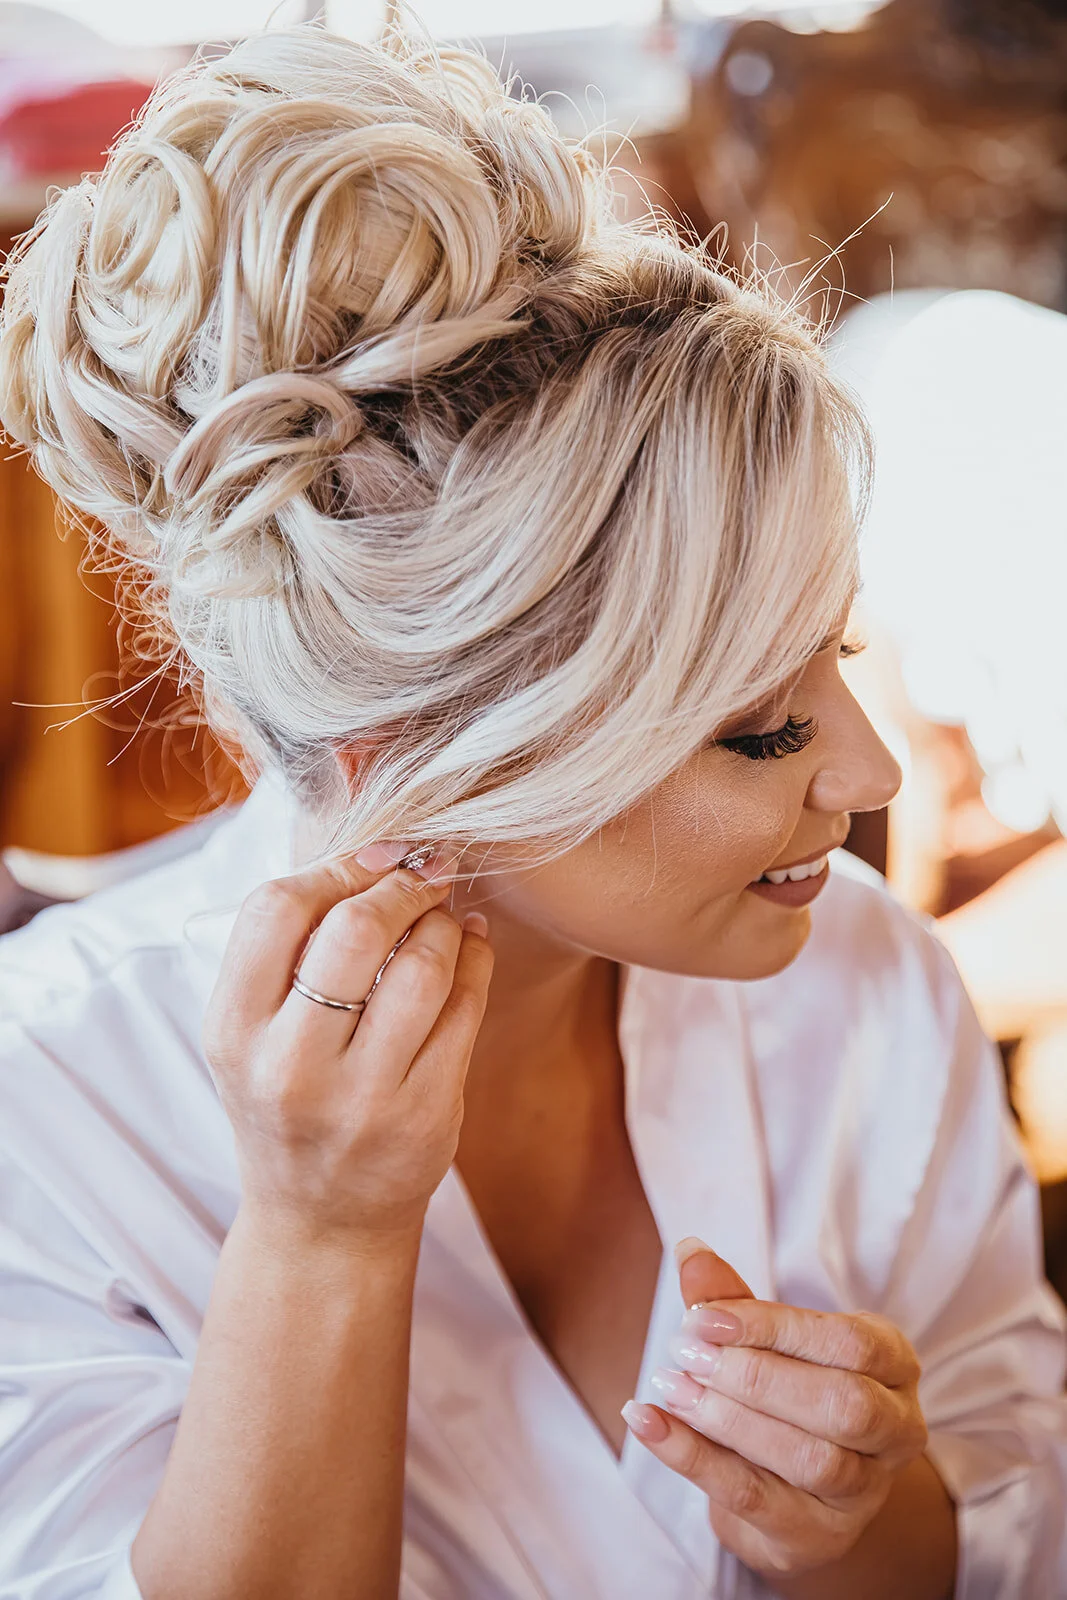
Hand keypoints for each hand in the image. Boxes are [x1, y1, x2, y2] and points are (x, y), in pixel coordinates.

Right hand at [203, 848, 492, 1244]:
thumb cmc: (288, 1101)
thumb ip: (287, 948)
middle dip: (399, 886)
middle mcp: (291, 1067)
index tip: (370, 860)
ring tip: (443, 915)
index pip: (274, 910)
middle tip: (421, 874)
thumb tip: (373, 850)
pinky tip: (470, 944)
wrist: (321, 1220)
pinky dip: (476, 959)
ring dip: (442, 922)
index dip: (333, 867)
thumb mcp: (253, 1033)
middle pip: (354, 930)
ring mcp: (362, 1097)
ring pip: (422, 967)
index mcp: (234, 1032)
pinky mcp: (426, 1114)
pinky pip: (466, 1008)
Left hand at [622, 1242, 927, 1581]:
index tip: (704, 1317)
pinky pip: (752, 1495)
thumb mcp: (771, 1340)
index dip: (775, 1328)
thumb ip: (734, 1299)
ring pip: (809, 1458)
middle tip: (685, 1350)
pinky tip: (648, 1422)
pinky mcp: (816, 1535)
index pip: (849, 1343)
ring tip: (670, 1386)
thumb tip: (690, 1251)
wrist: (796, 1490)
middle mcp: (895, 1430)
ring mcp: (863, 1491)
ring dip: (727, 1418)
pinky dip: (692, 1457)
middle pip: (841, 1404)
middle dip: (756, 1375)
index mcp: (893, 1364)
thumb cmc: (791, 1394)